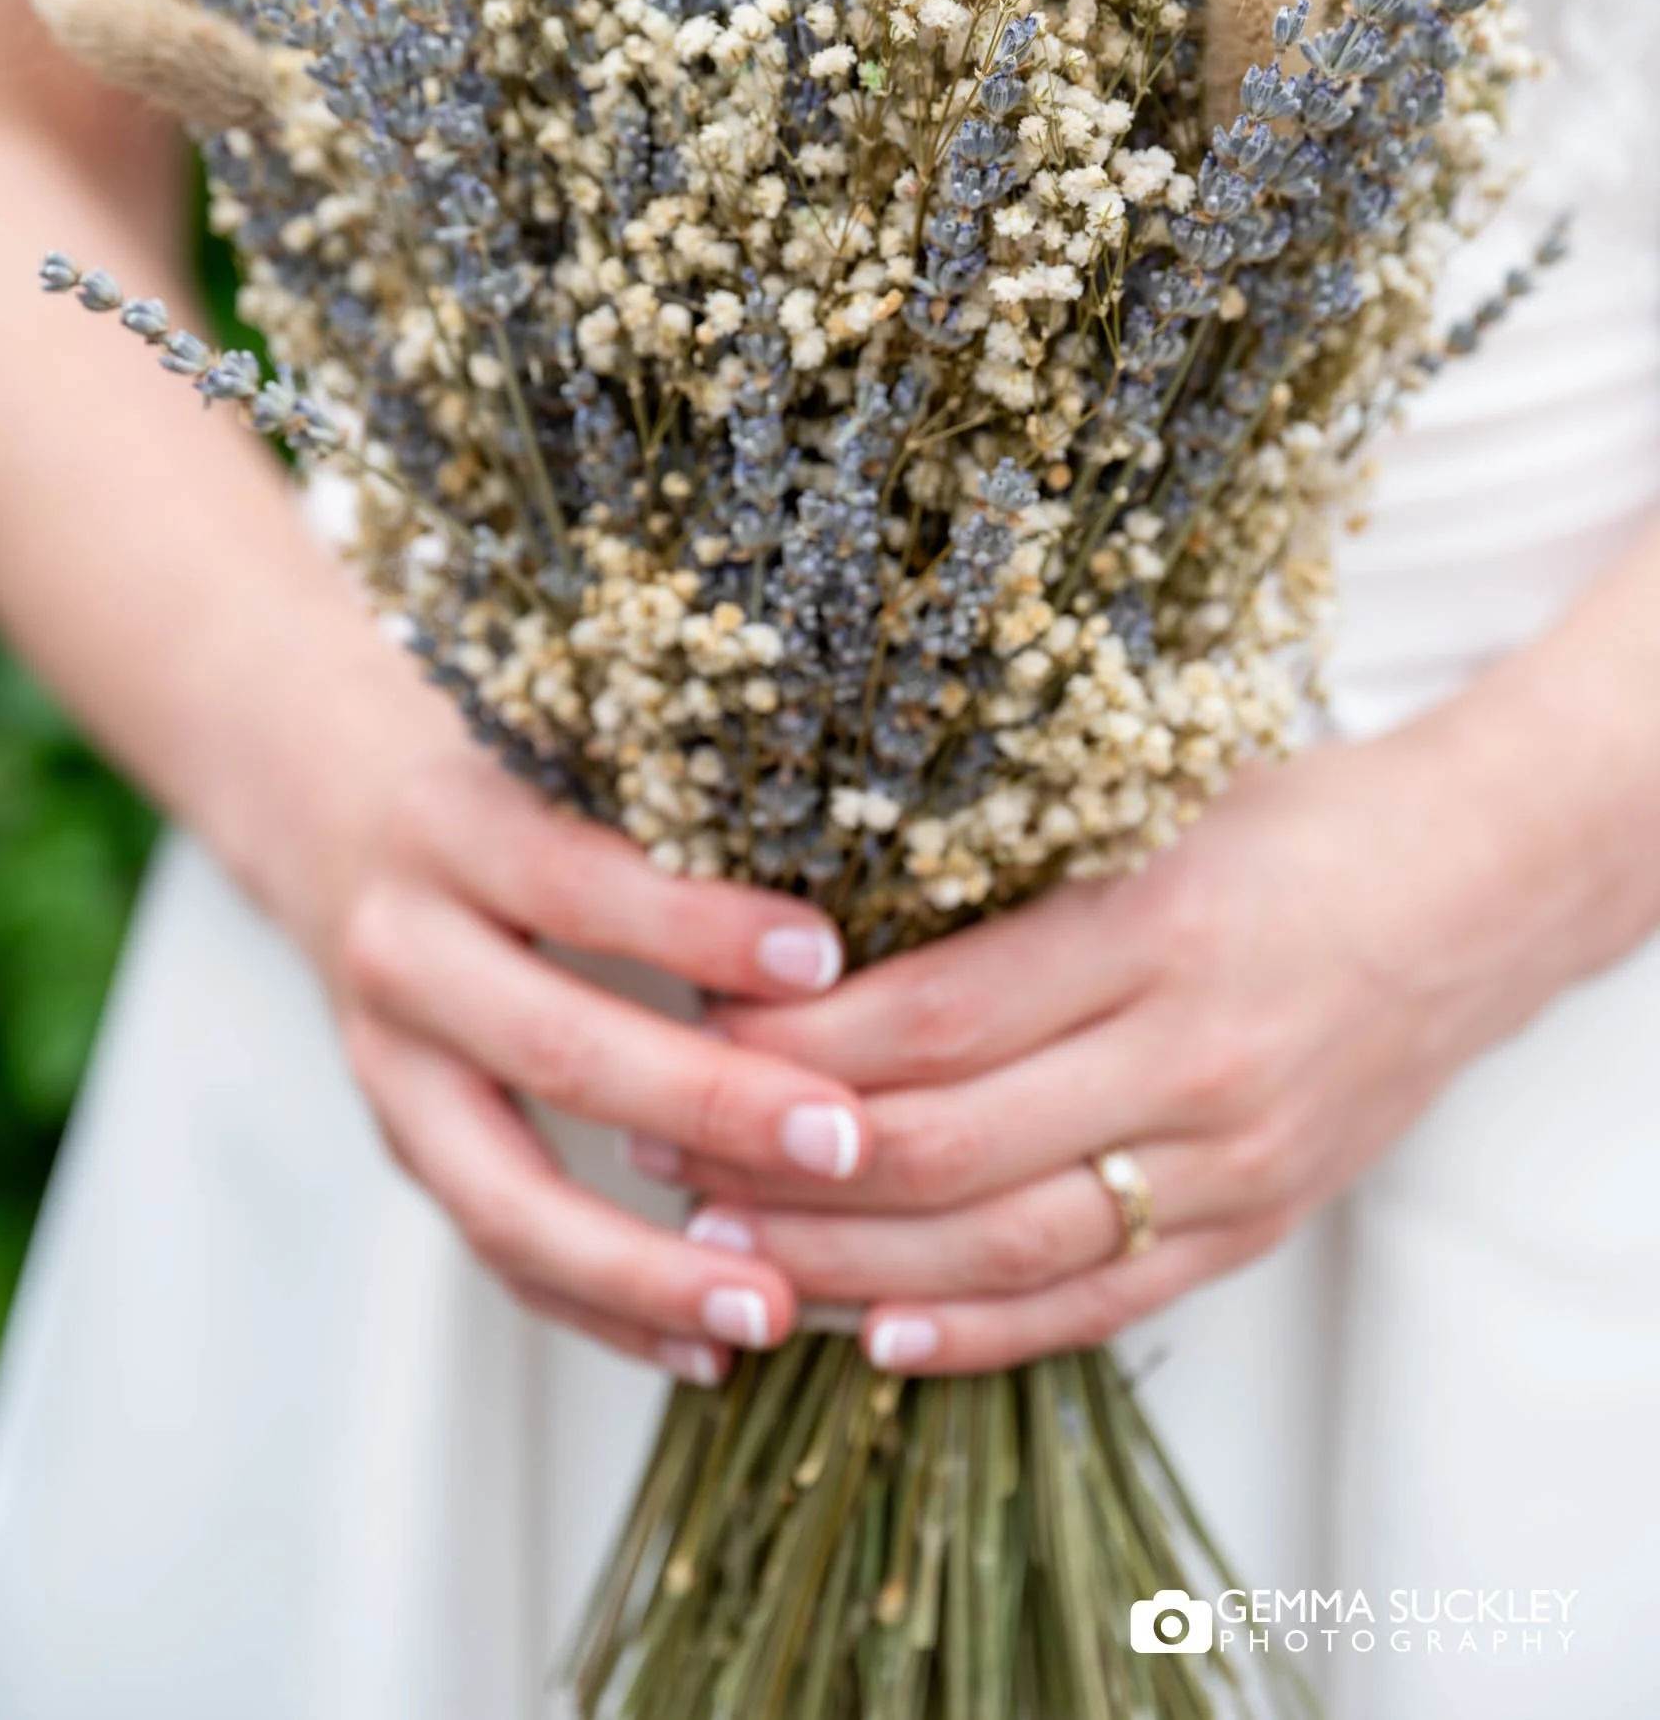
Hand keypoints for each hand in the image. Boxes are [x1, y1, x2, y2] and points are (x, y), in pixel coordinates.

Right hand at [315, 742, 869, 1384]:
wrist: (350, 827)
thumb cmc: (526, 793)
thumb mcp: (575, 762)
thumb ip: (682, 813)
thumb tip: (867, 897)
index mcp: (453, 826)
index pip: (579, 881)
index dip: (698, 928)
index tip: (826, 961)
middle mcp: (402, 948)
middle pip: (554, 1046)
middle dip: (709, 1105)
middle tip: (846, 1144)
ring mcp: (387, 1065)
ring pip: (506, 1193)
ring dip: (646, 1267)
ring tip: (774, 1309)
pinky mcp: (404, 1149)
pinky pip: (500, 1254)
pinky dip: (604, 1312)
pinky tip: (707, 1350)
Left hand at [653, 716, 1591, 1372]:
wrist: (1476, 887)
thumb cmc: (1293, 820)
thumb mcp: (1144, 802)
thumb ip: (1002, 868)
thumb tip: (811, 915)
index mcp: (1151, 928)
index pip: (930, 1021)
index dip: (793, 1044)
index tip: (692, 1027)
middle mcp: (1191, 1059)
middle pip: (945, 1148)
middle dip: (784, 1162)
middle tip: (664, 1148)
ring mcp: (1232, 1159)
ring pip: (1007, 1247)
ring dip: (851, 1264)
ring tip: (730, 1249)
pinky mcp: (1258, 1222)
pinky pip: (1105, 1303)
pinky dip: (986, 1334)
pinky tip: (880, 1339)